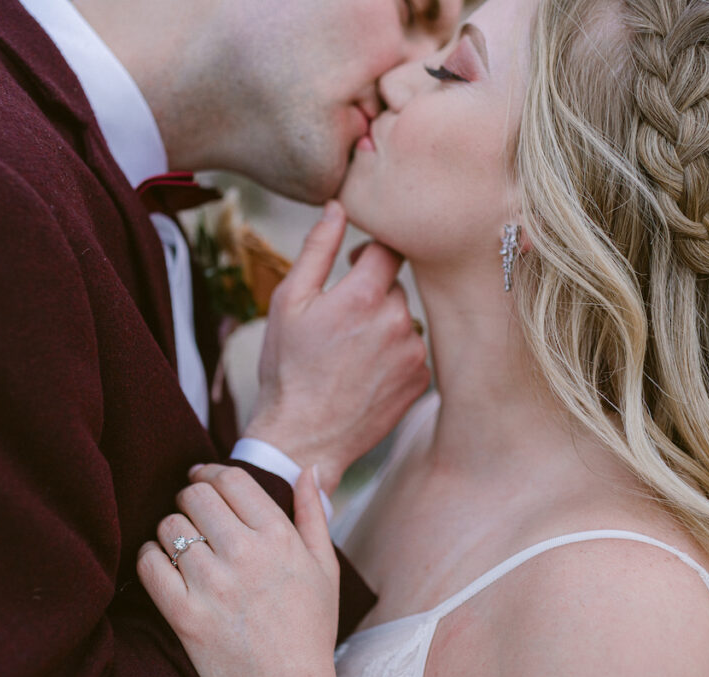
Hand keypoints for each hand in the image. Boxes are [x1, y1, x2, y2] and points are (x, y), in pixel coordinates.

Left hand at [138, 464, 338, 676]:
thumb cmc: (309, 629)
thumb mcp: (325, 568)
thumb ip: (313, 514)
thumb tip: (308, 469)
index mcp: (279, 538)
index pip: (232, 479)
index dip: (211, 472)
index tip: (202, 477)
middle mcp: (245, 554)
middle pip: (197, 495)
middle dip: (190, 497)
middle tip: (192, 511)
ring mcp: (213, 585)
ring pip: (170, 526)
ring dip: (172, 528)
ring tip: (182, 543)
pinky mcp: (185, 615)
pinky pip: (150, 564)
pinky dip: (150, 556)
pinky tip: (164, 564)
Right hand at [244, 201, 429, 491]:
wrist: (303, 437)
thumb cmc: (287, 368)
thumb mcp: (288, 303)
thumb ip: (317, 249)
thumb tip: (337, 206)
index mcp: (364, 295)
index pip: (388, 248)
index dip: (369, 251)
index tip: (354, 262)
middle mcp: (397, 321)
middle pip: (395, 286)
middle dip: (372, 294)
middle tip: (339, 322)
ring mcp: (413, 354)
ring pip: (404, 320)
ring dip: (383, 326)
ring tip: (349, 353)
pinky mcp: (420, 381)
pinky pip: (411, 352)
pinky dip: (392, 356)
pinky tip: (364, 373)